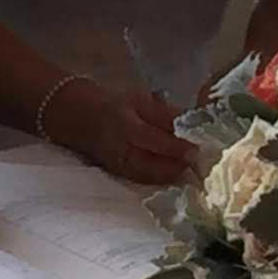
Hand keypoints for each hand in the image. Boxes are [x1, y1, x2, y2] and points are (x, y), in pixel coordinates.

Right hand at [45, 78, 196, 184]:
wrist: (73, 114)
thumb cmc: (109, 101)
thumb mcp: (137, 100)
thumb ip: (163, 113)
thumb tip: (193, 123)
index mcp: (125, 125)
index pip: (157, 141)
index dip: (181, 147)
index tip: (203, 147)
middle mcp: (122, 150)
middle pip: (157, 165)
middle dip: (182, 164)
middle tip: (204, 160)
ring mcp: (120, 165)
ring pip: (153, 176)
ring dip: (175, 173)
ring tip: (194, 166)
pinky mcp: (120, 173)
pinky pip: (146, 178)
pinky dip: (163, 176)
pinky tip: (177, 171)